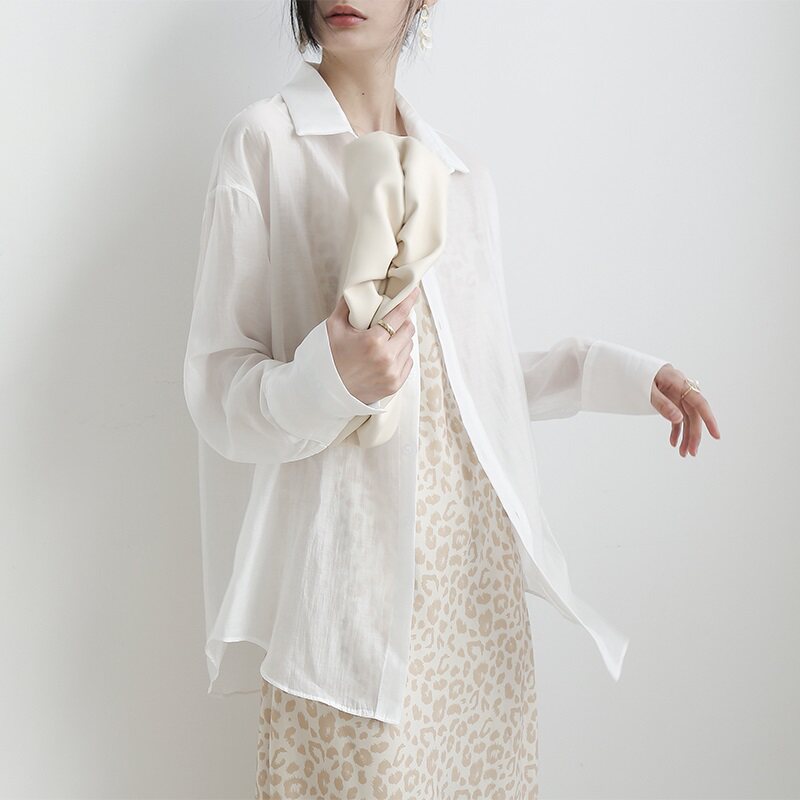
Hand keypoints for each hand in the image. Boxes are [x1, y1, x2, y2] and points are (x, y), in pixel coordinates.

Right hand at [326, 286, 419, 405]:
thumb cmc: (329, 358)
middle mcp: (386, 358)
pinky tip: (388, 355)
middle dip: (403, 322)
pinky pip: (408, 362)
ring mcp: (392, 372)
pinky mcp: (395, 384)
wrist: (328, 392)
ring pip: (409, 346)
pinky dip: (401, 356)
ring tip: (388, 340)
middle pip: (408, 329)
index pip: (398, 315)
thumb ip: (346, 306)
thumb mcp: (333, 328)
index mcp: (372, 341)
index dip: (408, 301)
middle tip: (394, 320)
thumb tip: (357, 289)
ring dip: (402, 339)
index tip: (414, 291)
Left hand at [649, 364, 720, 456]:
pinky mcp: (672, 400)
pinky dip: (676, 430)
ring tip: (683, 453)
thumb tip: (678, 419)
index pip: (699, 403)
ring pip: (687, 418)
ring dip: (686, 436)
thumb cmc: (640, 374)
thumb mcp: (647, 389)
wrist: (634, 366)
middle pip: (693, 415)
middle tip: (691, 453)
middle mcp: (683, 390)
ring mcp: (678, 395)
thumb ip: (662, 403)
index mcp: (680, 383)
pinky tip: (673, 443)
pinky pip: (678, 417)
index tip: (716, 436)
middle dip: (694, 435)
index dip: (709, 420)